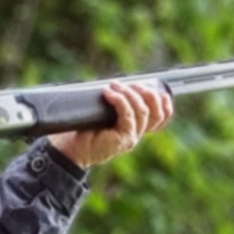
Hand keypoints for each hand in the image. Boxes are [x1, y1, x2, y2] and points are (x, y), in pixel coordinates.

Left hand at [47, 82, 175, 168]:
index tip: (159, 90)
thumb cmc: (81, 130)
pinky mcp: (122, 139)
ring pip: (143, 112)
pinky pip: (128, 116)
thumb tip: (114, 83)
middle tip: (130, 83)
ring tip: (113, 86)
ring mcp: (130, 138)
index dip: (165, 105)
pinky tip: (109, 93)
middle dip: (147, 93)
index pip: (160, 119)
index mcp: (134, 129)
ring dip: (130, 93)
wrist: (69, 150)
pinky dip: (120, 101)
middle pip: (156, 113)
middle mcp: (135, 134)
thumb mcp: (101, 113)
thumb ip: (111, 104)